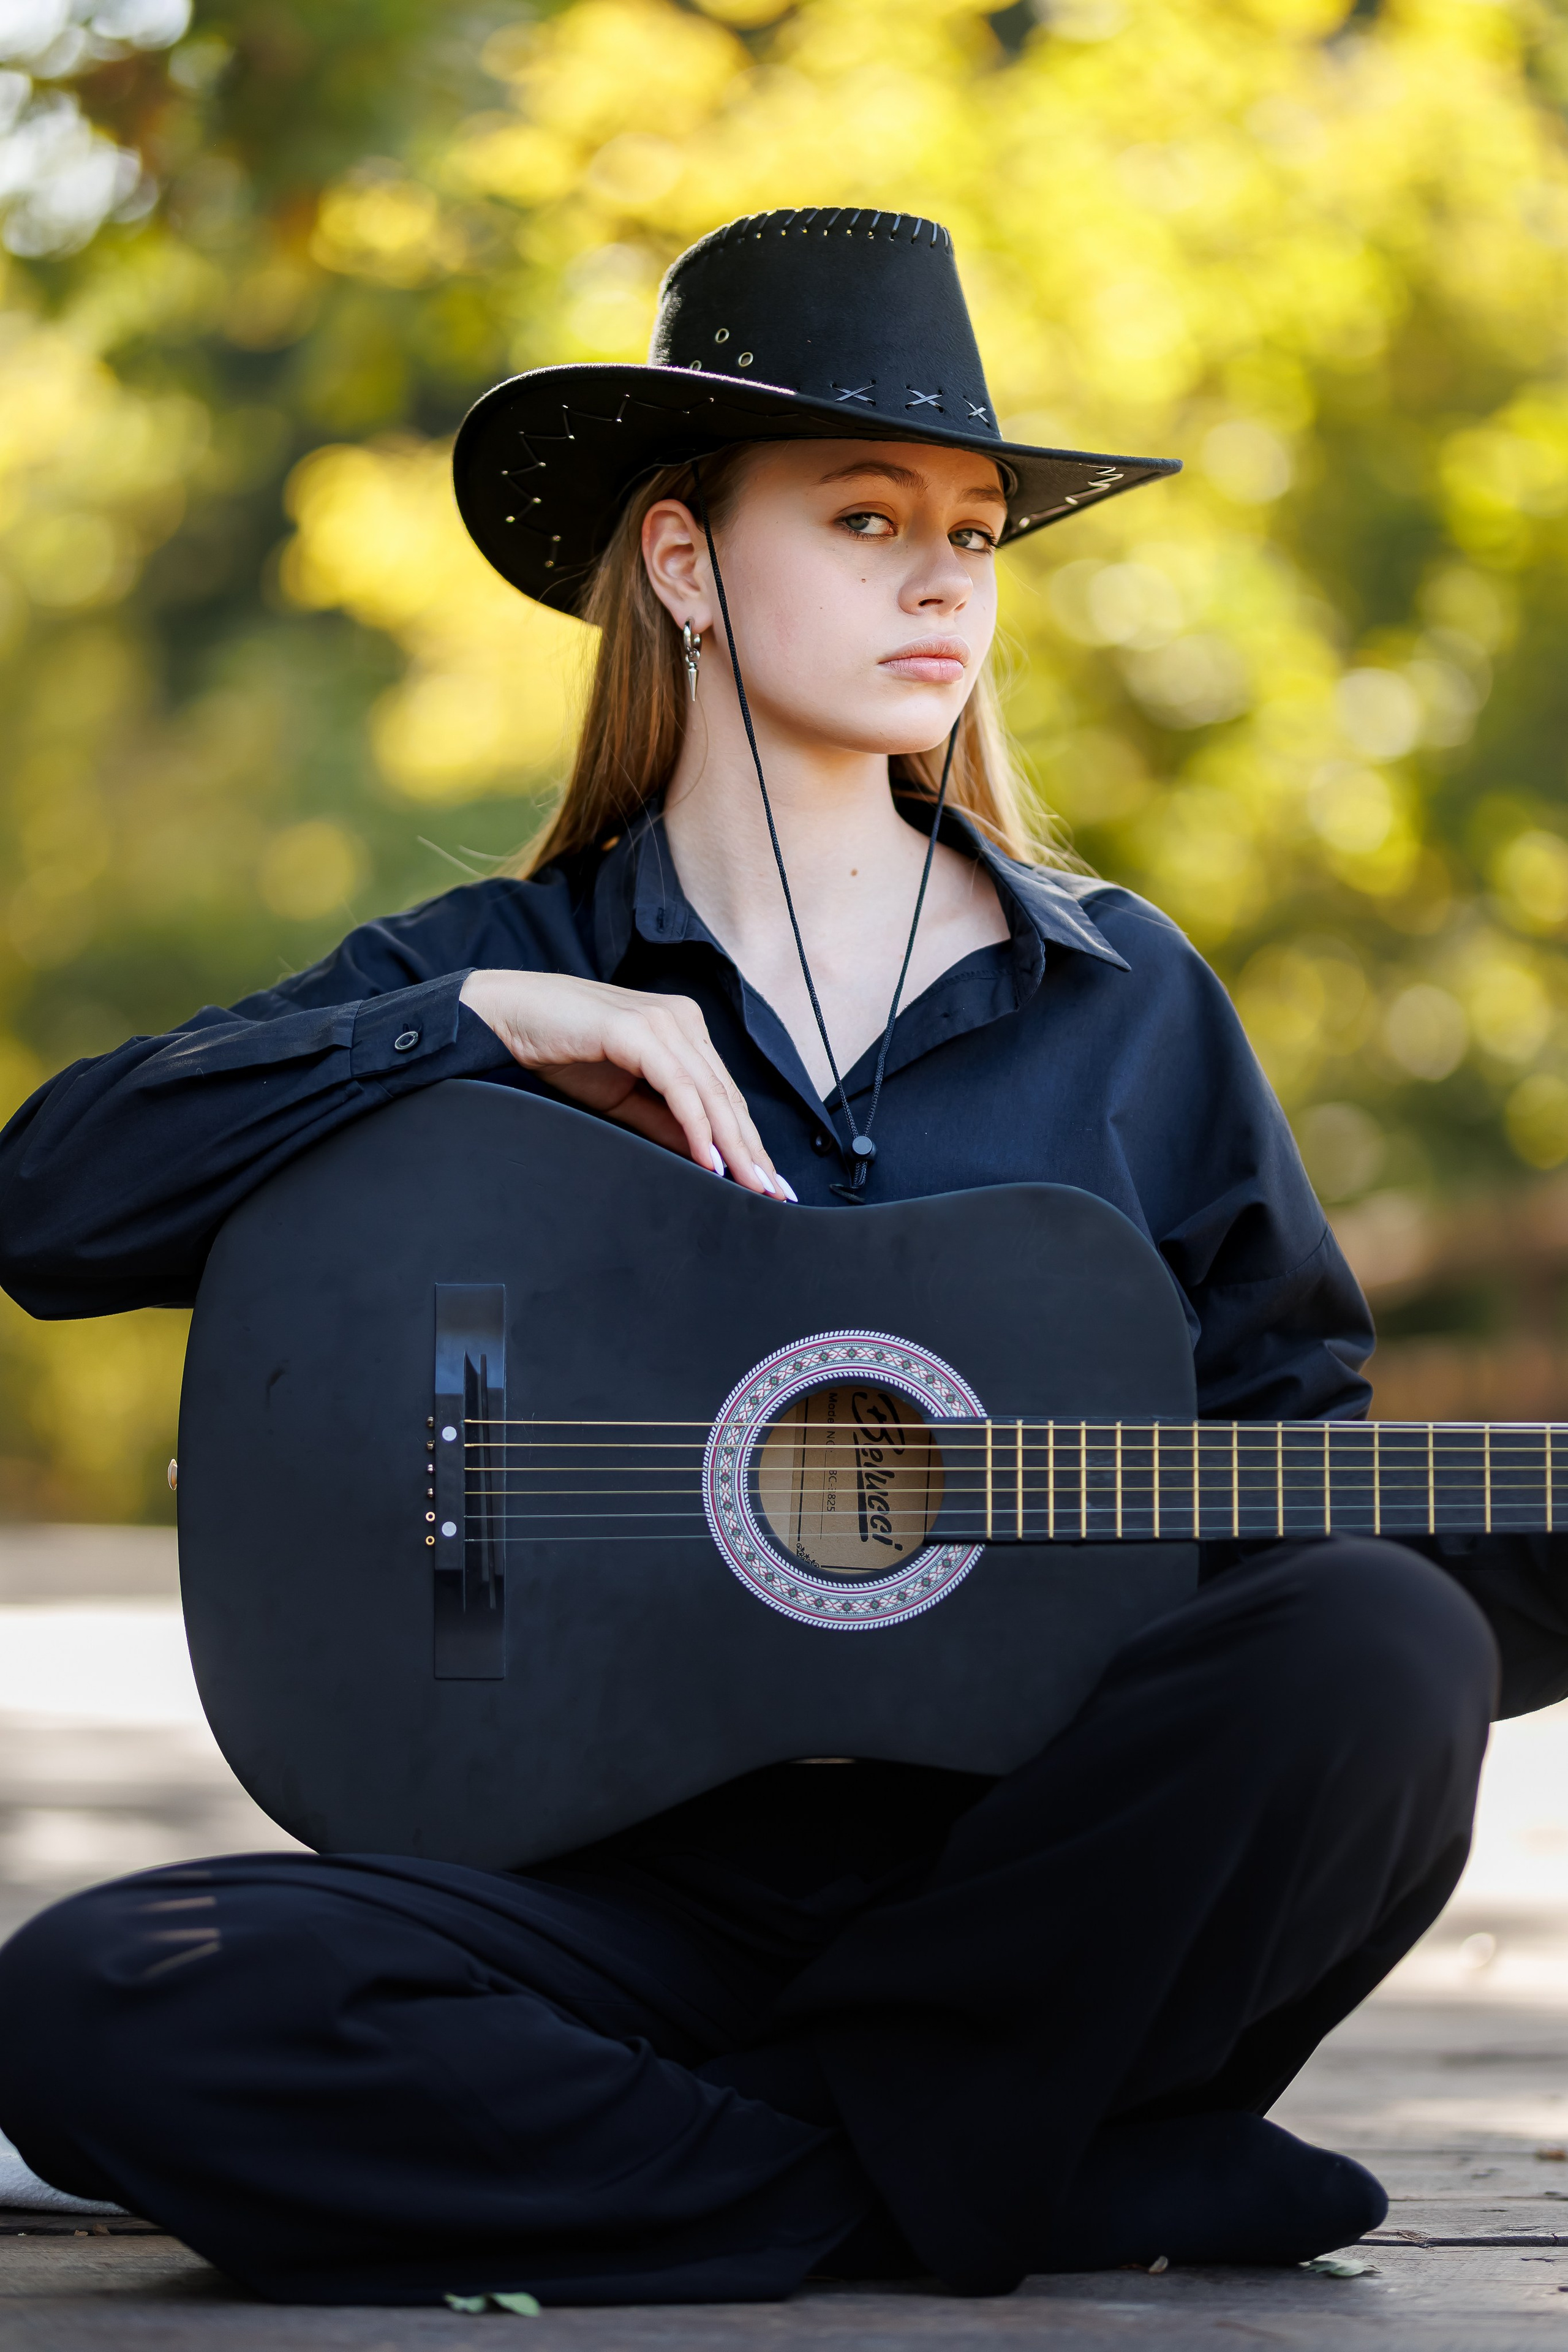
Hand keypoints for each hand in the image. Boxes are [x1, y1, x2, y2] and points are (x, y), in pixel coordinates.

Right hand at [459, 969, 792, 1199]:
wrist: (508, 1016)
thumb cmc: (562, 1052)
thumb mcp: (623, 1098)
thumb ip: (664, 1122)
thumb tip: (704, 1156)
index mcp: (682, 1030)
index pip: (725, 1094)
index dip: (750, 1140)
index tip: (768, 1182)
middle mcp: (681, 1020)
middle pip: (727, 1096)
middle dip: (753, 1149)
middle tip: (775, 1194)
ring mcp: (662, 1020)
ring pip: (711, 1093)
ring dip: (734, 1144)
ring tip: (750, 1184)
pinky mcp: (637, 1030)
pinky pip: (678, 1086)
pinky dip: (697, 1125)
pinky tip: (711, 1158)